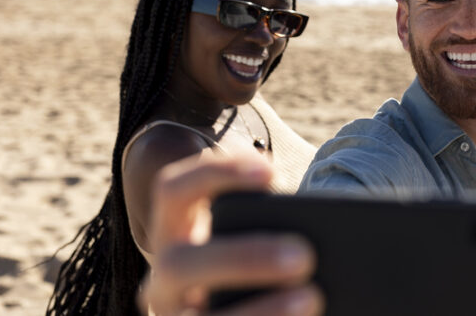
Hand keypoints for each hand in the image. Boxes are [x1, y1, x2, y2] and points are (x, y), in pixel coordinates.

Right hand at [139, 153, 322, 315]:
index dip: (217, 174)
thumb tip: (312, 222)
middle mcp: (163, 276)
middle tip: (305, 256)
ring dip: (260, 310)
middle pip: (180, 264)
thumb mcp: (248, 230)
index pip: (173, 190)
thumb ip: (267, 218)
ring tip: (312, 297)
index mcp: (173, 230)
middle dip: (244, 258)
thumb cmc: (251, 254)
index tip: (272, 172)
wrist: (234, 301)